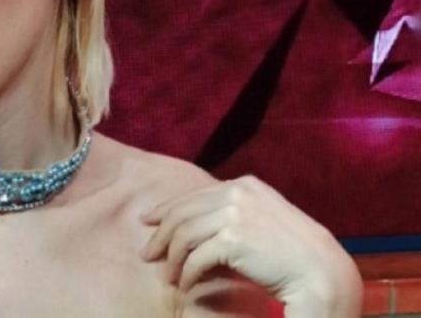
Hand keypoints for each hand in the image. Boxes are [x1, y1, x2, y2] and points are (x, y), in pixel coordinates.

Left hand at [140, 176, 361, 317]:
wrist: (321, 273)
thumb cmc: (292, 253)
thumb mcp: (262, 220)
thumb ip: (233, 213)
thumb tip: (195, 222)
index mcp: (243, 185)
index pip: (192, 196)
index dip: (166, 210)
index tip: (149, 222)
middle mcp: (237, 193)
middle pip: (181, 214)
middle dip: (160, 235)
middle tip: (147, 254)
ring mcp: (235, 214)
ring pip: (183, 235)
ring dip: (172, 259)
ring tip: (168, 276)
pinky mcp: (233, 240)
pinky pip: (196, 258)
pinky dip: (187, 273)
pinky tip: (185, 284)